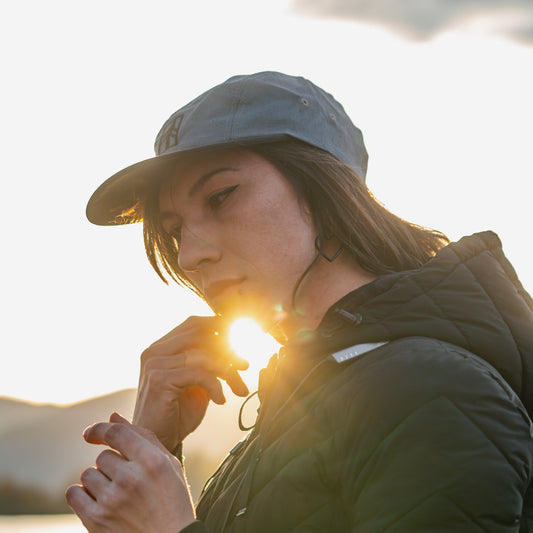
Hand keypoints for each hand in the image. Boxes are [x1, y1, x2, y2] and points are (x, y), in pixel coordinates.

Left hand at [66, 413, 194, 532]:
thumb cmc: (172, 499)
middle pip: (103, 456)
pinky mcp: (96, 521)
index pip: (115, 433)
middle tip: (127, 481)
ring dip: (98, 481)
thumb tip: (112, 416)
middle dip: (111, 465)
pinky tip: (99, 501)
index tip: (91, 434)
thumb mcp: (168, 464)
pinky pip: (74, 493)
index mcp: (152, 461)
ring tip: (116, 494)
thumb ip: (142, 436)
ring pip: (88, 474)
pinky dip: (82, 495)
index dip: (99, 429)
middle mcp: (131, 478)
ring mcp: (112, 501)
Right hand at [133, 315, 248, 450]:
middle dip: (228, 348)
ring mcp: (155, 364)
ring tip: (239, 387)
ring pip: (203, 354)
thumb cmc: (178, 413)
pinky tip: (220, 400)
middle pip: (200, 333)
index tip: (241, 340)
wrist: (157, 443)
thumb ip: (208, 361)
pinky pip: (200, 373)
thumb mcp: (197, 381)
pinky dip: (216, 385)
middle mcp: (154, 351)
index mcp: (161, 347)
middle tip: (245, 365)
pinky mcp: (160, 380)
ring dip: (228, 371)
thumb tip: (235, 344)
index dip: (219, 327)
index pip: (193, 324)